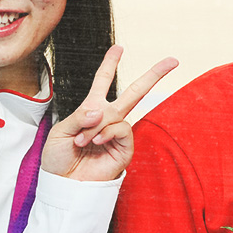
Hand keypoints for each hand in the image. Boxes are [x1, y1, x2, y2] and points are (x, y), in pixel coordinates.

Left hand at [41, 45, 178, 181]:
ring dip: (98, 124)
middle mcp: (108, 119)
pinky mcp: (125, 148)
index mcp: (90, 110)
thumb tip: (102, 109)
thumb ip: (79, 116)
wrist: (64, 185)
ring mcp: (118, 134)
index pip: (102, 82)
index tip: (118, 48)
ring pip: (121, 111)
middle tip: (173, 60)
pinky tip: (95, 142)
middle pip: (134, 92)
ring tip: (83, 141)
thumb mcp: (60, 132)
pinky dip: (106, 132)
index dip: (110, 64)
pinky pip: (122, 128)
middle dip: (154, 75)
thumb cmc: (59, 159)